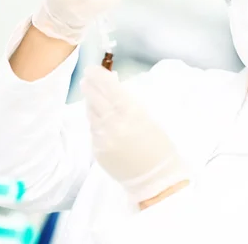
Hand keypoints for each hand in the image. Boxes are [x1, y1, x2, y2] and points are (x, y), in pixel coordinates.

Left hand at [80, 66, 189, 202]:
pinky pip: (92, 129)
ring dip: (91, 102)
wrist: (156, 179)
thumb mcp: (149, 117)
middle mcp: (114, 123)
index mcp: (131, 112)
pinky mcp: (97, 151)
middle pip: (94, 97)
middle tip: (88, 78)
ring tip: (92, 95)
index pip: (108, 87)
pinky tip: (99, 117)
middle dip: (90, 85)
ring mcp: (103, 138)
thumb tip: (113, 84)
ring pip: (90, 112)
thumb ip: (129, 101)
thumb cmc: (159, 146)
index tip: (93, 69)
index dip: (98, 75)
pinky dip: (94, 121)